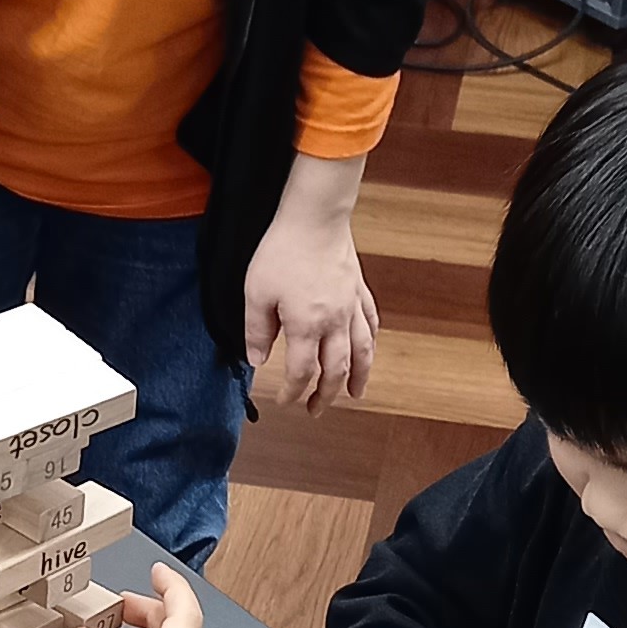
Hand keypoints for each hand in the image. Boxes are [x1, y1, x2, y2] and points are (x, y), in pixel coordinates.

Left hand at [243, 164, 379, 410]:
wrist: (314, 217)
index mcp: (306, 325)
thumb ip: (256, 330)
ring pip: (362, 352)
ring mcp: (350, 307)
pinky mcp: (358, 290)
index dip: (292, 392)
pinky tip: (368, 350)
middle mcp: (334, 322)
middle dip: (326, 395)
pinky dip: (370, 342)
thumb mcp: (256, 292)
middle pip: (336, 370)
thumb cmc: (282, 250)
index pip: (302, 372)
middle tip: (316, 410)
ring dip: (360, 377)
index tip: (283, 401)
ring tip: (356, 394)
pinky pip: (370, 323)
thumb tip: (258, 360)